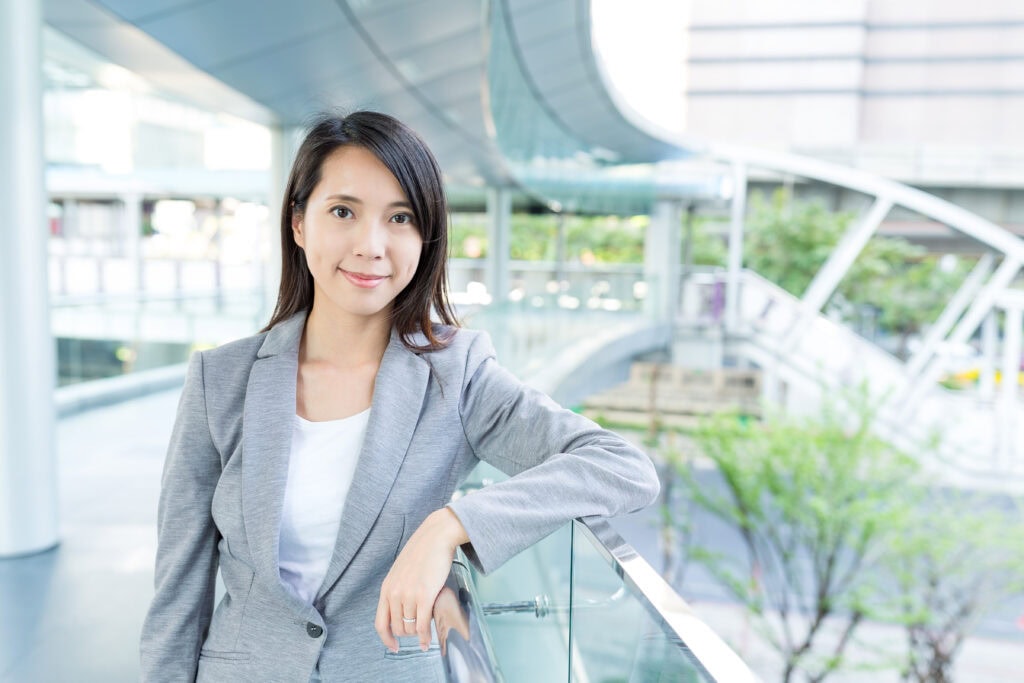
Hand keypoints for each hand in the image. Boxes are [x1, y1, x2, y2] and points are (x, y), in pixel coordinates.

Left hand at [374, 507, 468, 651]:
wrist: (436, 536)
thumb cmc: (422, 552)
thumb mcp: (401, 572)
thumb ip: (399, 589)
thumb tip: (403, 609)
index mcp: (387, 588)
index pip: (380, 623)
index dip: (386, 639)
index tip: (393, 646)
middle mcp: (394, 593)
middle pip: (397, 627)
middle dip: (408, 633)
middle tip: (419, 631)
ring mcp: (409, 594)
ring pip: (411, 627)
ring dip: (418, 633)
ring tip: (427, 629)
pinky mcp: (425, 595)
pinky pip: (423, 624)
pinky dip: (425, 637)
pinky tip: (429, 641)